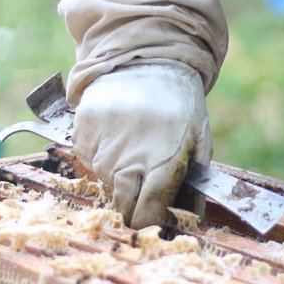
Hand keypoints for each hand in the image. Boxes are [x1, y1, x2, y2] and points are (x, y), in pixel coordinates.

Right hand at [72, 63, 210, 228]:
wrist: (147, 60)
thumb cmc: (180, 104)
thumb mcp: (199, 140)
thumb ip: (193, 181)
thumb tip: (189, 218)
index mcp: (162, 159)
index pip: (147, 211)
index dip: (150, 222)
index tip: (155, 221)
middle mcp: (128, 156)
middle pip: (122, 205)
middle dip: (133, 206)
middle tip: (144, 190)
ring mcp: (103, 144)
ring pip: (105, 182)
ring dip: (119, 176)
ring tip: (135, 147)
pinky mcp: (83, 132)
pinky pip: (89, 161)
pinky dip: (102, 156)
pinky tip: (118, 136)